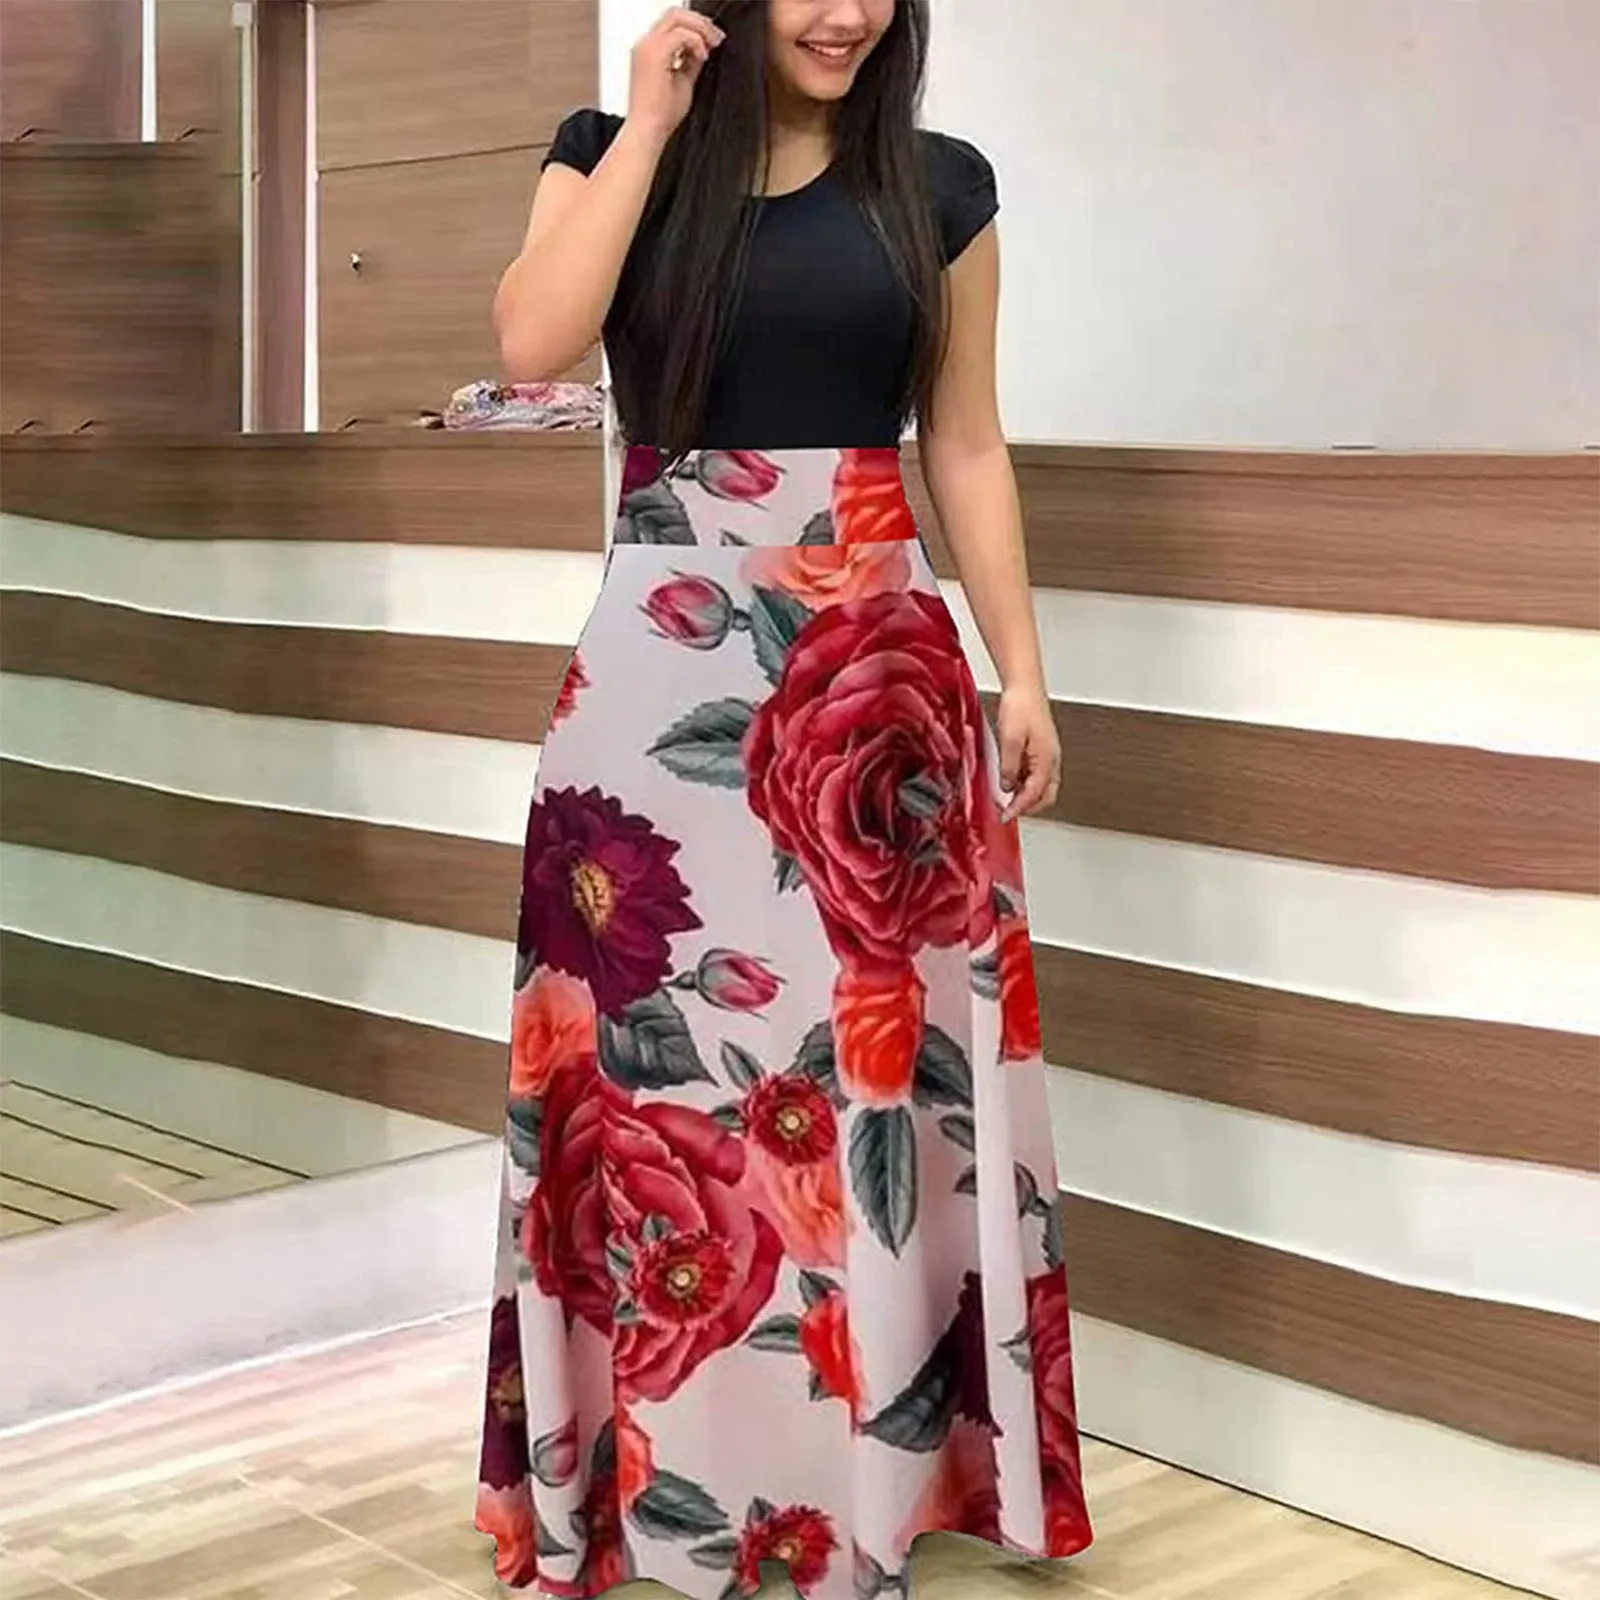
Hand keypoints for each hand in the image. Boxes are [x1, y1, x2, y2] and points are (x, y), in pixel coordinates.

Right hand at [628, 6, 723, 140]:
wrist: (648, 131)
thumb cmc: (660, 115)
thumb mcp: (682, 81)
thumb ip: (690, 62)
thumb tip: (703, 49)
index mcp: (648, 49)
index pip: (672, 21)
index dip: (695, 25)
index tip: (712, 38)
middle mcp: (645, 44)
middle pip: (674, 13)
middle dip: (700, 21)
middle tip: (717, 37)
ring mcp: (647, 47)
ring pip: (677, 17)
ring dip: (700, 28)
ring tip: (713, 44)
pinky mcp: (655, 55)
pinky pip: (681, 34)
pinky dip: (696, 42)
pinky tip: (703, 57)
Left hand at [995, 683, 1059, 822]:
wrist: (1025, 686)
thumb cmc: (1021, 706)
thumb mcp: (1009, 739)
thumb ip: (1009, 767)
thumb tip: (1007, 786)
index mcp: (1047, 759)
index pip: (1034, 794)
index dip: (1019, 808)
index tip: (1006, 817)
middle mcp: (1051, 759)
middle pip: (1045, 795)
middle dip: (1028, 807)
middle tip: (1009, 812)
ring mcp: (1048, 755)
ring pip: (1042, 786)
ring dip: (1026, 795)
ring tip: (1006, 799)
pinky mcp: (1041, 749)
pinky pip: (1036, 774)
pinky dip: (1025, 783)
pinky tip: (1010, 780)